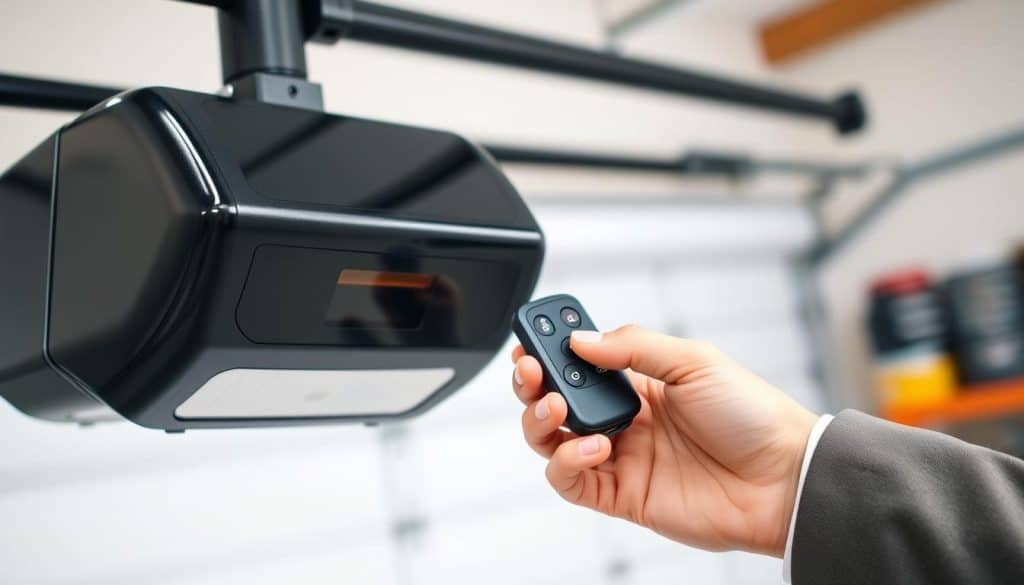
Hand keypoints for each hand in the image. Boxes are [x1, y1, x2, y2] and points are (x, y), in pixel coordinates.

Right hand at [511, 325, 817, 556]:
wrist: (782, 479)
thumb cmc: (752, 416)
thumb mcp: (695, 361)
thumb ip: (634, 347)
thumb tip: (582, 339)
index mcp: (639, 381)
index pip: (579, 361)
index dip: (551, 349)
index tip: (532, 337)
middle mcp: (624, 418)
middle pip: (554, 399)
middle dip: (533, 383)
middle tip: (532, 371)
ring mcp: (620, 457)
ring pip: (552, 440)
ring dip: (541, 421)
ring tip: (558, 408)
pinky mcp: (622, 495)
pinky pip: (571, 481)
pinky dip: (568, 462)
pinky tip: (595, 446)